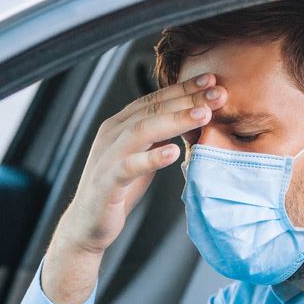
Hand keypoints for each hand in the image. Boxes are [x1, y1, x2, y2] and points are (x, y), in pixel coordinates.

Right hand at [41, 73, 226, 303]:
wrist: (87, 224)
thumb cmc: (118, 188)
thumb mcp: (144, 156)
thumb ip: (161, 137)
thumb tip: (193, 120)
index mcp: (121, 124)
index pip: (156, 99)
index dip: (183, 88)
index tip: (212, 79)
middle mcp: (112, 134)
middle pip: (153, 109)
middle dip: (187, 99)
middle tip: (217, 93)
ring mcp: (108, 156)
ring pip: (142, 130)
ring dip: (174, 120)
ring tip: (202, 115)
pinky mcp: (106, 181)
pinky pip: (129, 166)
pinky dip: (151, 158)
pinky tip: (173, 152)